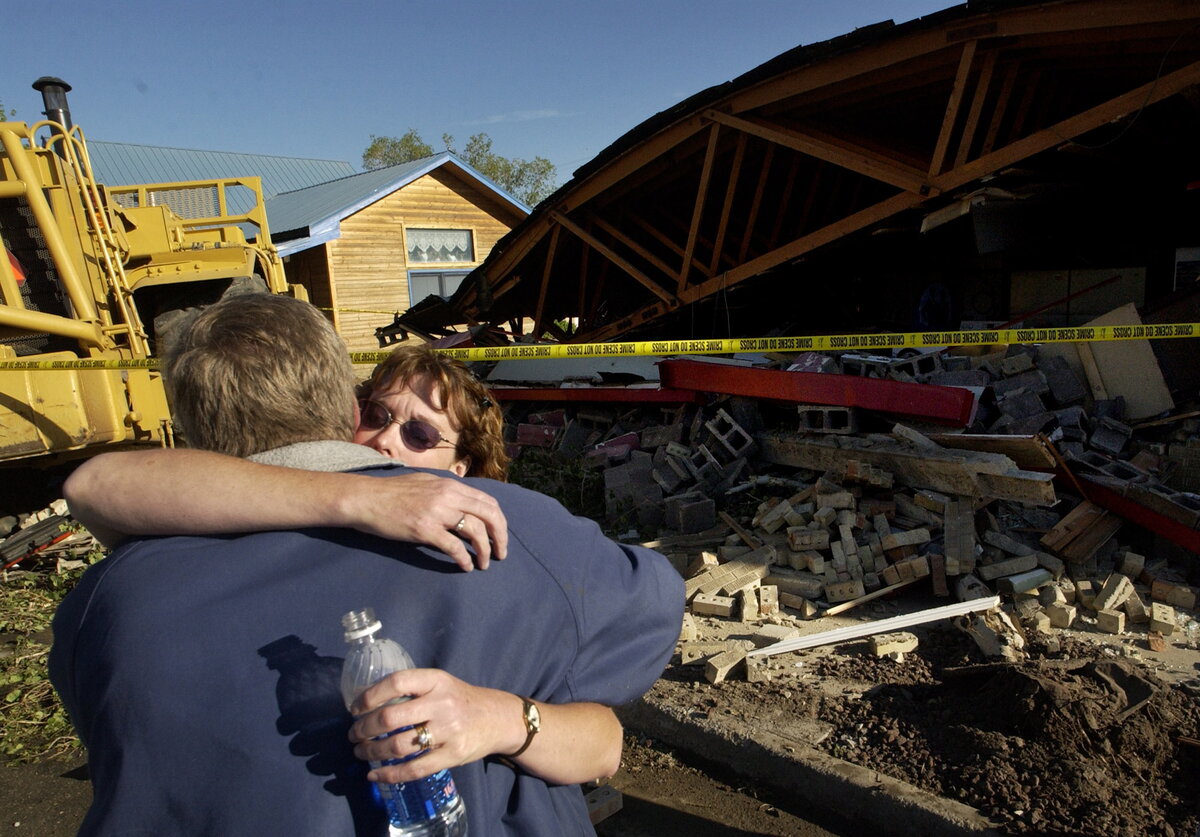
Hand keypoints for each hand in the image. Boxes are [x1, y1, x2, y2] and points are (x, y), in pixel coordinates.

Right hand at [344, 472, 508, 570]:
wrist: (366, 499)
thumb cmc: (393, 493)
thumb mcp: (426, 483)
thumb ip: (447, 492)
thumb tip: (464, 504)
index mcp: (450, 485)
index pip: (487, 501)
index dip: (499, 520)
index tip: (500, 535)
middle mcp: (448, 496)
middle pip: (489, 515)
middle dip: (500, 536)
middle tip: (502, 553)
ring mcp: (437, 512)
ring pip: (476, 531)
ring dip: (485, 550)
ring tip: (485, 564)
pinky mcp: (425, 529)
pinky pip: (454, 547)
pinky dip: (464, 559)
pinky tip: (466, 566)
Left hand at [348, 669, 522, 782]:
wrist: (499, 719)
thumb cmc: (461, 700)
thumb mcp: (441, 684)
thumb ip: (413, 690)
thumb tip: (369, 703)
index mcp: (436, 680)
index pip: (396, 683)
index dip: (370, 696)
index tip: (355, 709)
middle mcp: (441, 703)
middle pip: (390, 718)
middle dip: (364, 729)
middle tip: (354, 735)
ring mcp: (448, 731)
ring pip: (397, 746)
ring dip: (371, 752)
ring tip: (361, 752)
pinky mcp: (451, 755)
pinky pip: (414, 769)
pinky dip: (389, 774)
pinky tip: (375, 775)